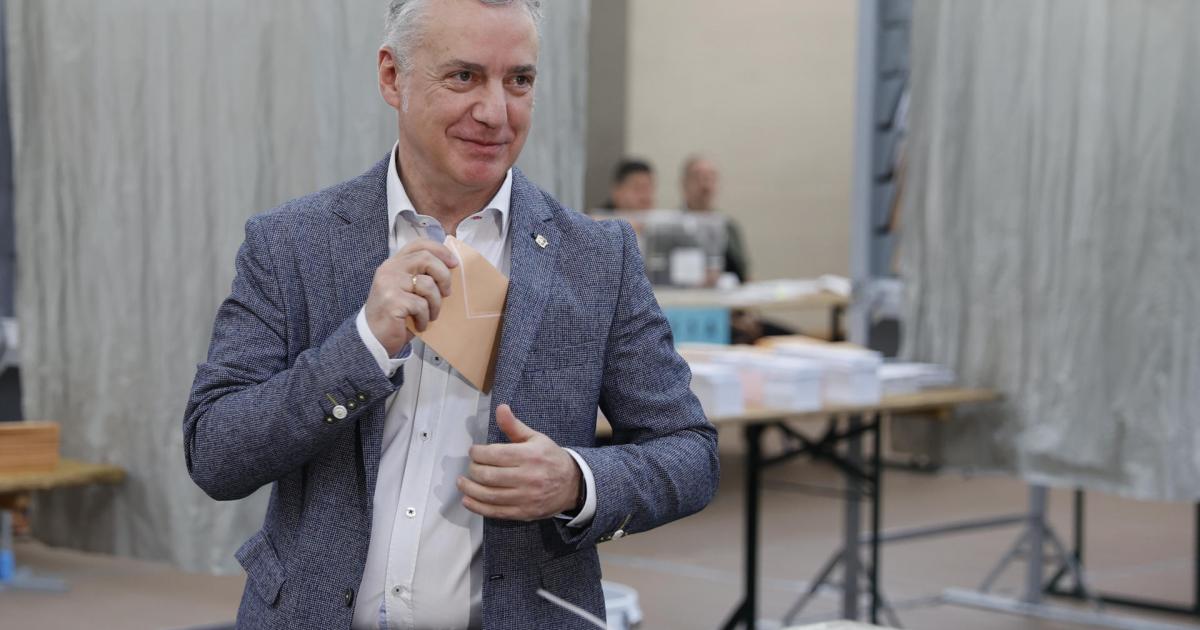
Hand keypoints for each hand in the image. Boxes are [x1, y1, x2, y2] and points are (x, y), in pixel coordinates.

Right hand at [364, 239, 457, 355]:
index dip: (440, 250)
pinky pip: (421, 305)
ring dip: (435, 304)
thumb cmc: (396, 316)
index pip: (419, 244)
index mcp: (394, 264)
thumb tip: (451, 269)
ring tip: (430, 315)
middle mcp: (389, 269)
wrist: (373, 339)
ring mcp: (389, 284)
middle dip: (444, 276)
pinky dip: (425, 318)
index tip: (454, 263)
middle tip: (447, 293)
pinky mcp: (392, 301)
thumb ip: (422, 276)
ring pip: (428, 285)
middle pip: (426, 259)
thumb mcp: (408, 291)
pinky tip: (419, 324)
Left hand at [458, 405, 581, 520]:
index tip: (474, 451)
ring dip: (470, 488)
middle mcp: (527, 477)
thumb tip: (500, 408)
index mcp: (530, 456)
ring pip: (489, 495)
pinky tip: (467, 500)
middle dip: (474, 469)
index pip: (495, 454)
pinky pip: (496, 512)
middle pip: (489, 475)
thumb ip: (514, 426)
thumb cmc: (550, 458)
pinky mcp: (523, 512)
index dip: (478, 453)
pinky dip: (478, 507)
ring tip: (462, 482)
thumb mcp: (536, 438)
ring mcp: (525, 497)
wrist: (573, 485)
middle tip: (471, 466)